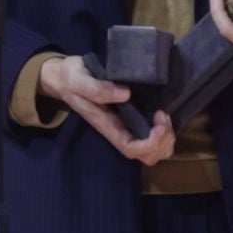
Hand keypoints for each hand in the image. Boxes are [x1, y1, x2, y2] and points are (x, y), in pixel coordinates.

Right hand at [39, 55, 175, 164]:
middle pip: (147, 155)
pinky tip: (161, 112)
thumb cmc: (72, 78)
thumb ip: (97, 88)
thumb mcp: (79, 79)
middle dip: (163, 141)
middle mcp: (119, 130)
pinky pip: (155, 136)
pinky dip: (165, 130)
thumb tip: (125, 94)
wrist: (65, 77)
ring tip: (163, 115)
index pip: (131, 148)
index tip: (159, 120)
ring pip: (155, 150)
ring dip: (166, 138)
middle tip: (162, 115)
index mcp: (107, 126)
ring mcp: (127, 126)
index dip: (150, 143)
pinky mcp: (134, 117)